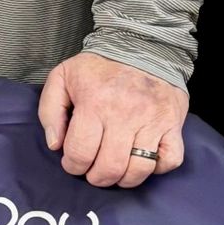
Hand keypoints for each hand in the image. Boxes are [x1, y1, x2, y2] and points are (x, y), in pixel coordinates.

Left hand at [37, 52, 187, 188]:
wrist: (143, 45)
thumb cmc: (99, 67)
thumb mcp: (63, 77)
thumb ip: (50, 111)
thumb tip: (55, 145)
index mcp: (95, 103)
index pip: (80, 153)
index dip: (72, 165)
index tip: (74, 161)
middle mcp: (125, 114)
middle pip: (109, 168)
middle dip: (96, 177)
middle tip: (93, 170)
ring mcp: (152, 120)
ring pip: (139, 170)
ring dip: (124, 179)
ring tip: (116, 170)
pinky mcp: (173, 124)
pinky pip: (170, 160)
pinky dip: (157, 168)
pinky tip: (144, 160)